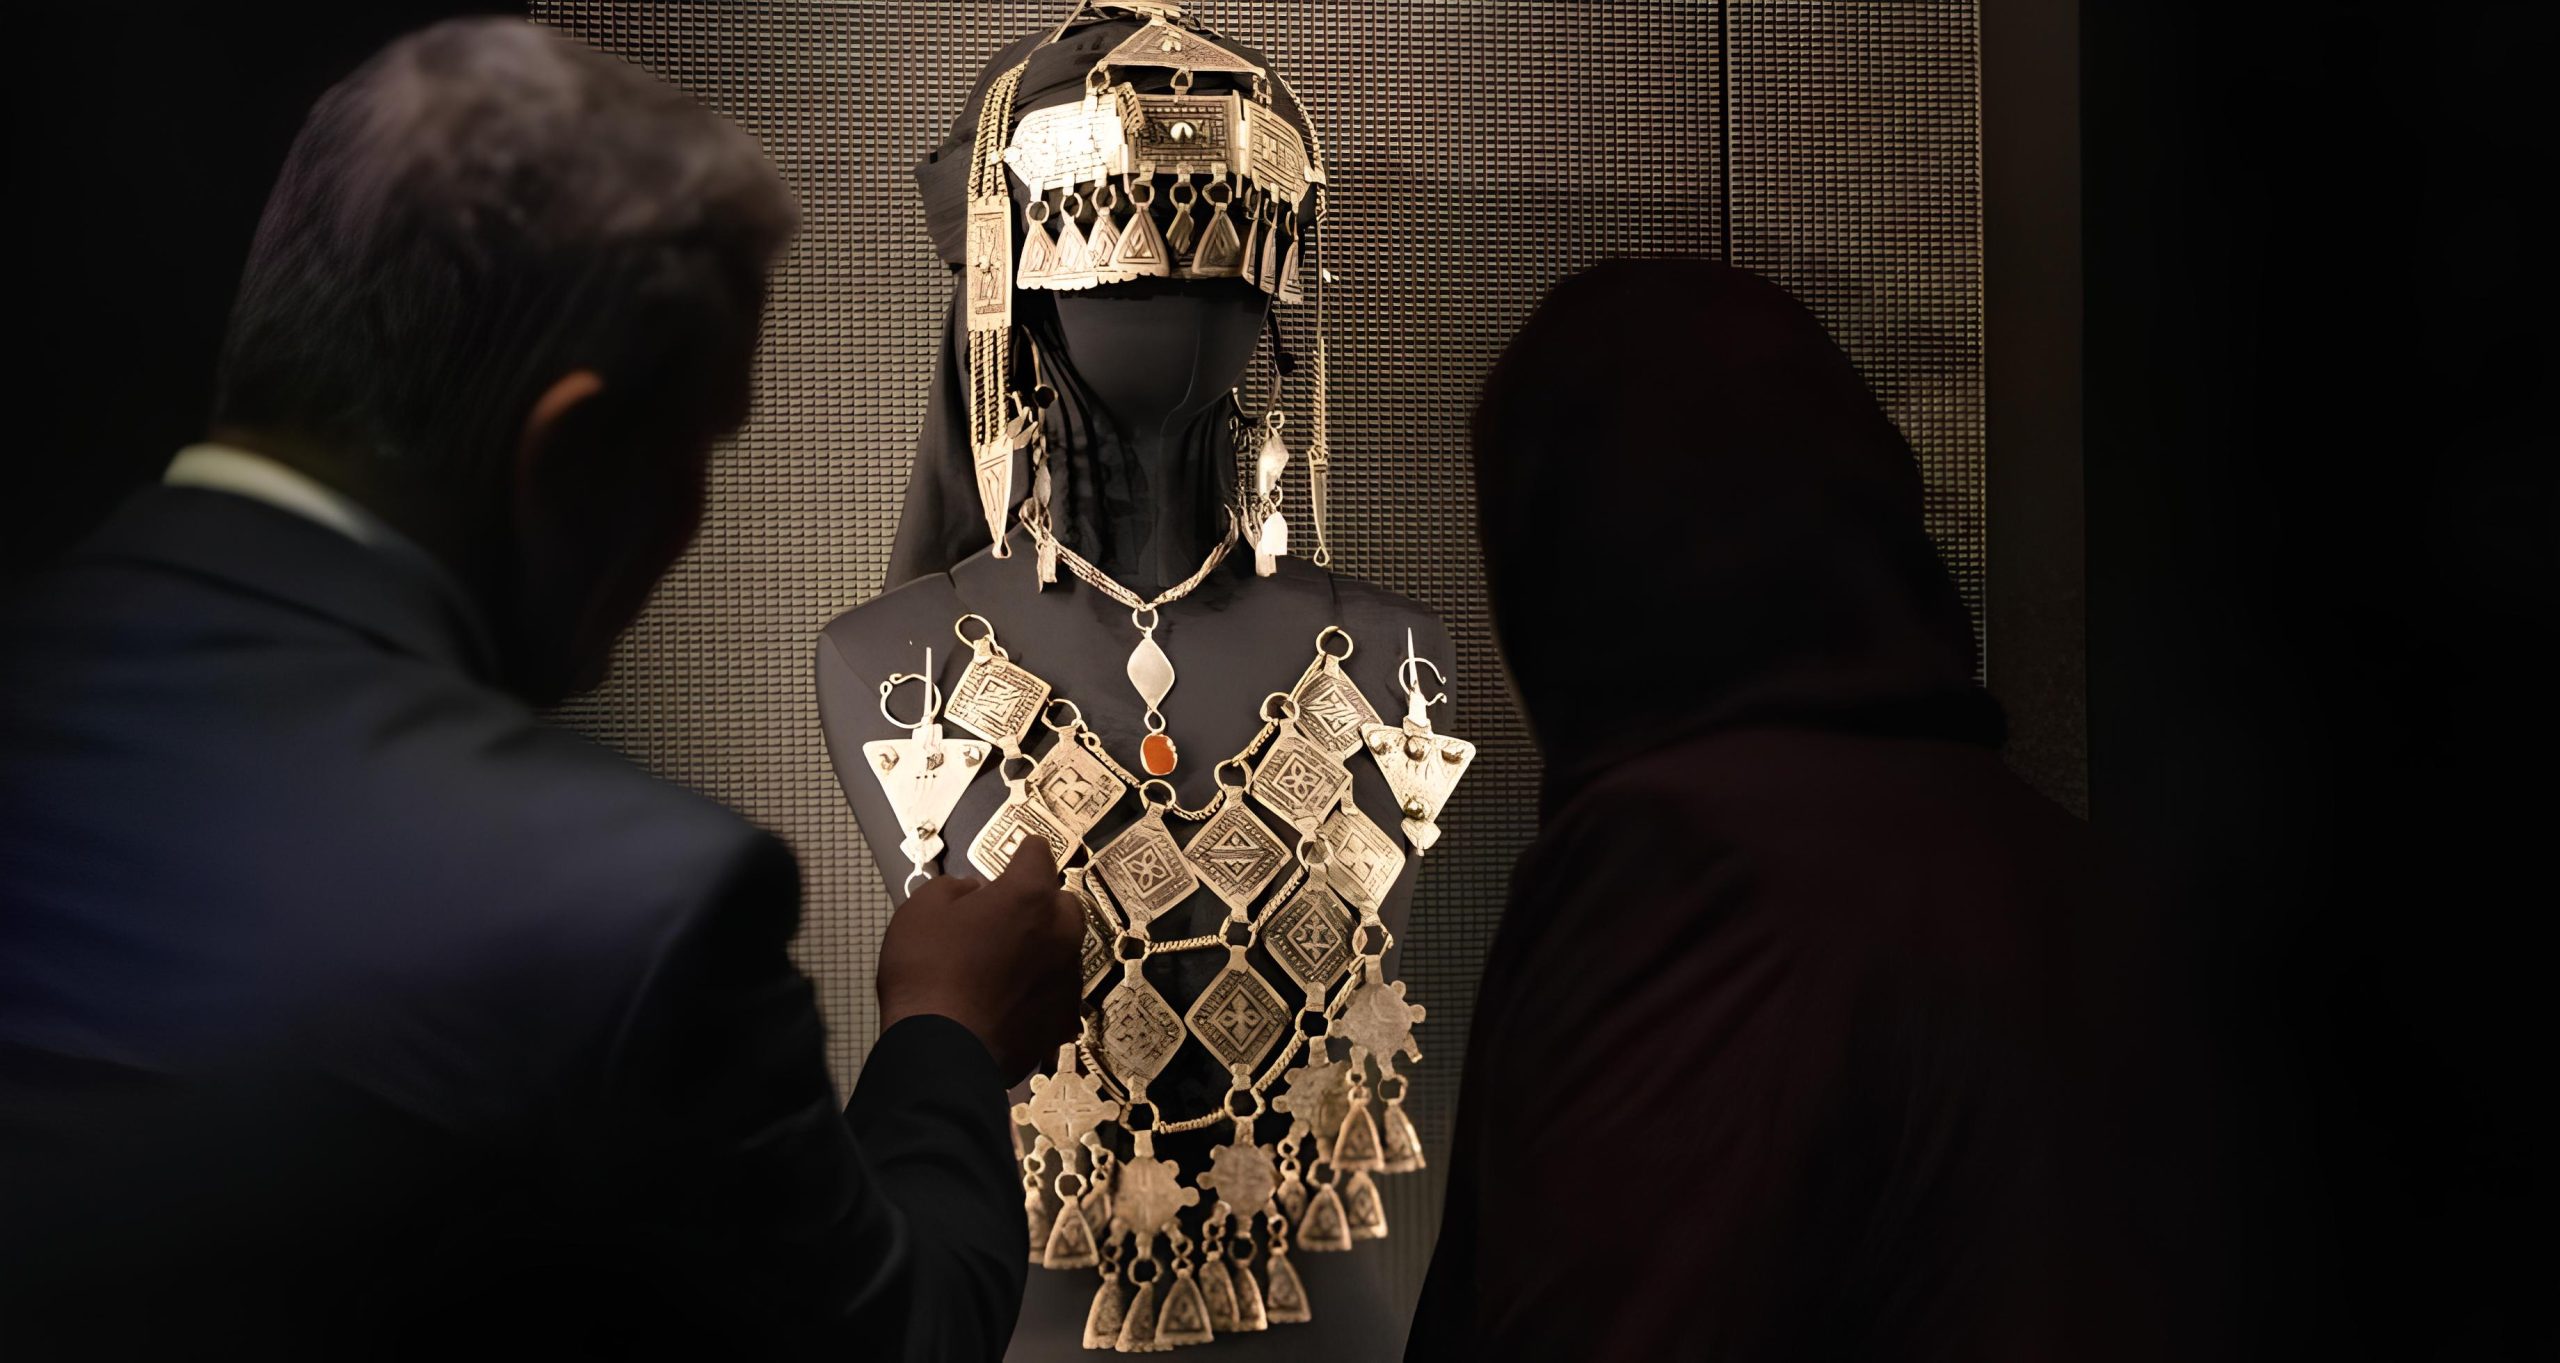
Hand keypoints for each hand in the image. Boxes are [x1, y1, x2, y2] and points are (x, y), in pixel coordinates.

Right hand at [876, 837, 1082, 1082]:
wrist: (941, 1053)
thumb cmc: (927, 977)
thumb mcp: (921, 910)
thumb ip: (954, 887)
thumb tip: (974, 891)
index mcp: (1029, 896)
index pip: (1038, 853)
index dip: (1021, 851)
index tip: (1017, 854)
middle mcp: (1060, 932)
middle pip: (1060, 902)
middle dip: (1037, 903)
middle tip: (1001, 917)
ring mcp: (1066, 978)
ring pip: (1062, 948)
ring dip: (1039, 948)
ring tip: (1001, 964)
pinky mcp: (1063, 1017)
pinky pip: (1055, 991)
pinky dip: (1038, 990)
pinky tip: (1009, 999)